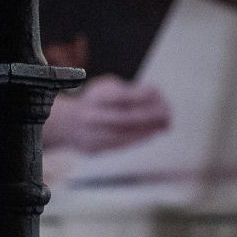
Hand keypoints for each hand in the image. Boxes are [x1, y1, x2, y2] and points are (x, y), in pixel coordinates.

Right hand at [43, 76, 171, 152]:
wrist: (68, 124)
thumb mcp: (108, 88)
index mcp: (95, 98)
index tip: (158, 93)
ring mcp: (90, 135)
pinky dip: (137, 140)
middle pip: (125, 118)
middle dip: (150, 117)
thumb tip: (156, 95)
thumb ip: (129, 91)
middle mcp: (90, 116)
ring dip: (147, 132)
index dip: (143, 95)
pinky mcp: (93, 149)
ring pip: (124, 135)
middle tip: (168, 114)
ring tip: (163, 126)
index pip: (122, 96)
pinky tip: (150, 134)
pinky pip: (119, 145)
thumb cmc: (96, 102)